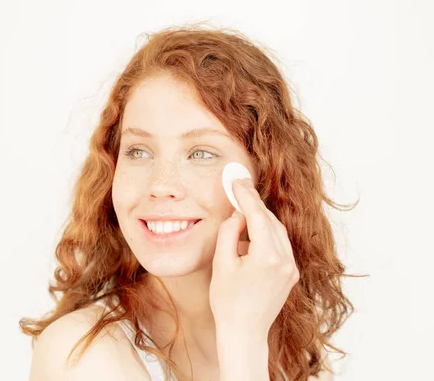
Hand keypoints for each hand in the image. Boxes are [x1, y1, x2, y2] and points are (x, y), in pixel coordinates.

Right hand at [209, 178, 299, 338]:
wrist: (244, 332)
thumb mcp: (222, 263)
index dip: (246, 196)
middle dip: (254, 205)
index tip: (237, 182)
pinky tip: (251, 235)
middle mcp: (285, 261)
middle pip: (270, 221)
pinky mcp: (291, 274)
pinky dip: (266, 235)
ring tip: (241, 212)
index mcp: (268, 257)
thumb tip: (238, 215)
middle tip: (239, 188)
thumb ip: (230, 233)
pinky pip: (280, 245)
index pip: (258, 216)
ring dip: (260, 219)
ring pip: (277, 232)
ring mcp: (291, 268)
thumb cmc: (228, 302)